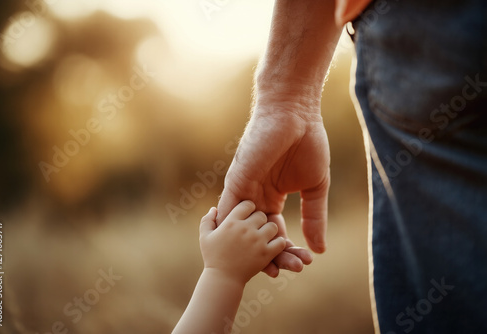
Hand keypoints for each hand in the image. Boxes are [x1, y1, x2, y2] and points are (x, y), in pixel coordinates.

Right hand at [199, 201, 286, 284]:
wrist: (222, 279)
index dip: (249, 208)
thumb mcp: (204, 236)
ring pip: (272, 227)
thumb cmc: (212, 257)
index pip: (247, 205)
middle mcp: (245, 229)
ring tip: (264, 236)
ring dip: (269, 230)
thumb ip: (207, 220)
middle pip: (261, 215)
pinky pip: (281, 242)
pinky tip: (272, 245)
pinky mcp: (266, 254)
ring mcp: (257, 241)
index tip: (248, 215)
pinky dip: (278, 243)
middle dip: (259, 220)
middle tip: (256, 227)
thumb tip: (214, 209)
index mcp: (231, 222)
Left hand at [217, 99, 329, 276]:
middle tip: (291, 272)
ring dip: (256, 250)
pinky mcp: (236, 182)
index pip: (274, 233)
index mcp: (272, 198)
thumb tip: (320, 248)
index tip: (300, 266)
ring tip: (274, 270)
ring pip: (244, 230)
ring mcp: (244, 191)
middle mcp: (254, 198)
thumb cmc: (307, 144)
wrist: (295, 115)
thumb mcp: (314, 187)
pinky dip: (235, 233)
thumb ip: (315, 216)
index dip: (285, 251)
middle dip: (274, 257)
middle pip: (258, 236)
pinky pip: (229, 213)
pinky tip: (243, 253)